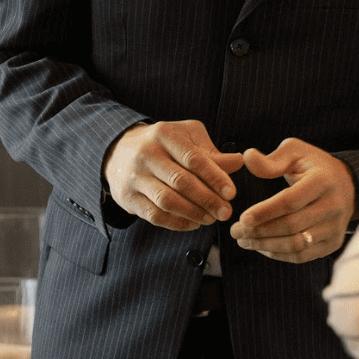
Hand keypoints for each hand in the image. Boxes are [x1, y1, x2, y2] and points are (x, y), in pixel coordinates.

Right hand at [105, 120, 242, 229]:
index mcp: (164, 134)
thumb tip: (239, 162)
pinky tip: (193, 224)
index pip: (193, 158)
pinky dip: (177, 223)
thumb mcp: (187, 137)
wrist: (119, 151)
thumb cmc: (163, 144)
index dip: (214, 177)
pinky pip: (155, 215)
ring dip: (193, 214)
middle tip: (225, 212)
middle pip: (181, 181)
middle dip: (207, 200)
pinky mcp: (128, 197)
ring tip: (211, 219)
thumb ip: (211, 152)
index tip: (231, 193)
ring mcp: (135, 177)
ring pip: (167, 201)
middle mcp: (147, 154)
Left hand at [229, 139, 353, 261]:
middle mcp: (333, 207)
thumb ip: (271, 160)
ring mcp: (335, 228)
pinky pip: (302, 256)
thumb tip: (247, 157)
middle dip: (260, 231)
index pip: (290, 201)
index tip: (242, 218)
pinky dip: (278, 254)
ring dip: (265, 245)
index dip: (265, 212)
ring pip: (296, 244)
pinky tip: (261, 247)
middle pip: (291, 226)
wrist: (348, 184)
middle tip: (235, 231)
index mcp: (323, 181)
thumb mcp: (295, 152)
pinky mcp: (333, 243)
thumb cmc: (314, 166)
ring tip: (243, 240)